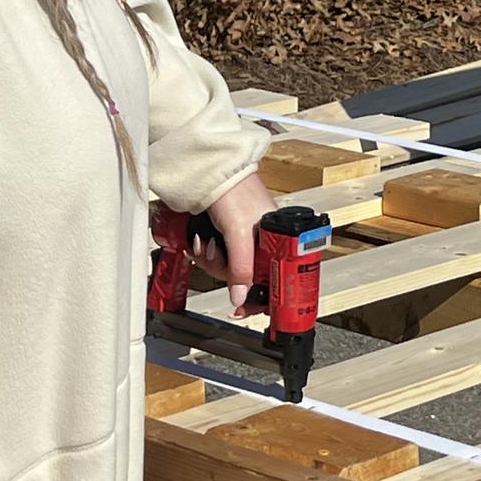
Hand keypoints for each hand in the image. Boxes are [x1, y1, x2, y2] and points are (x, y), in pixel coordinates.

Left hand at [192, 172, 276, 312]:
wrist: (211, 171)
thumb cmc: (235, 191)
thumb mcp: (239, 235)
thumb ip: (241, 268)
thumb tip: (241, 298)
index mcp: (280, 240)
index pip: (278, 278)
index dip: (261, 297)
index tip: (245, 309)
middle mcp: (266, 241)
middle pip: (247, 277)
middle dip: (224, 270)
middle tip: (216, 256)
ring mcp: (245, 239)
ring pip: (229, 269)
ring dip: (210, 261)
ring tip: (204, 244)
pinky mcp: (227, 235)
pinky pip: (218, 257)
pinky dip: (205, 253)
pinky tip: (199, 242)